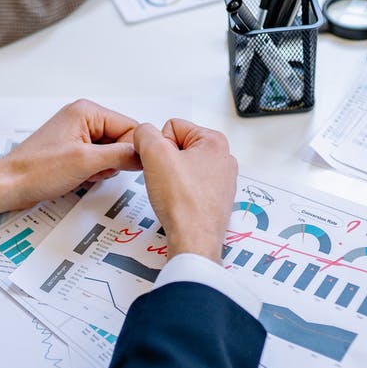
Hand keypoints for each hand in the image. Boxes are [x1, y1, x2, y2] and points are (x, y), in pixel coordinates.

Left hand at [0, 100, 140, 213]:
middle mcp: (83, 118)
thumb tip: (144, 154)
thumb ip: (120, 155)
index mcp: (86, 111)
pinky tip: (80, 177)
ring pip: (110, 152)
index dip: (132, 149)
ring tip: (84, 174)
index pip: (129, 126)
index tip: (127, 166)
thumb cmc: (37, 170)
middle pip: (121, 139)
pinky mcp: (73, 150)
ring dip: (104, 167)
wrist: (10, 185)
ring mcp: (77, 134)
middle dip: (114, 160)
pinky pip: (97, 160)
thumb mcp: (86, 162)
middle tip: (96, 169)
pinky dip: (94, 171)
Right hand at [132, 119, 236, 261]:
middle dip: (165, 162)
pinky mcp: (215, 199)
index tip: (162, 165)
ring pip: (182, 167)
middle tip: (166, 180)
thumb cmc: (183, 203)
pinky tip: (178, 203)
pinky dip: (179, 193)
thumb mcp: (154, 154)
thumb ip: (145, 133)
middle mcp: (223, 159)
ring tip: (172, 193)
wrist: (193, 240)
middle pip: (178, 146)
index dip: (158, 146)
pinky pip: (188, 186)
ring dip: (171, 178)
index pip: (172, 127)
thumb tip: (143, 134)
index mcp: (215, 141)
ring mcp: (221, 180)